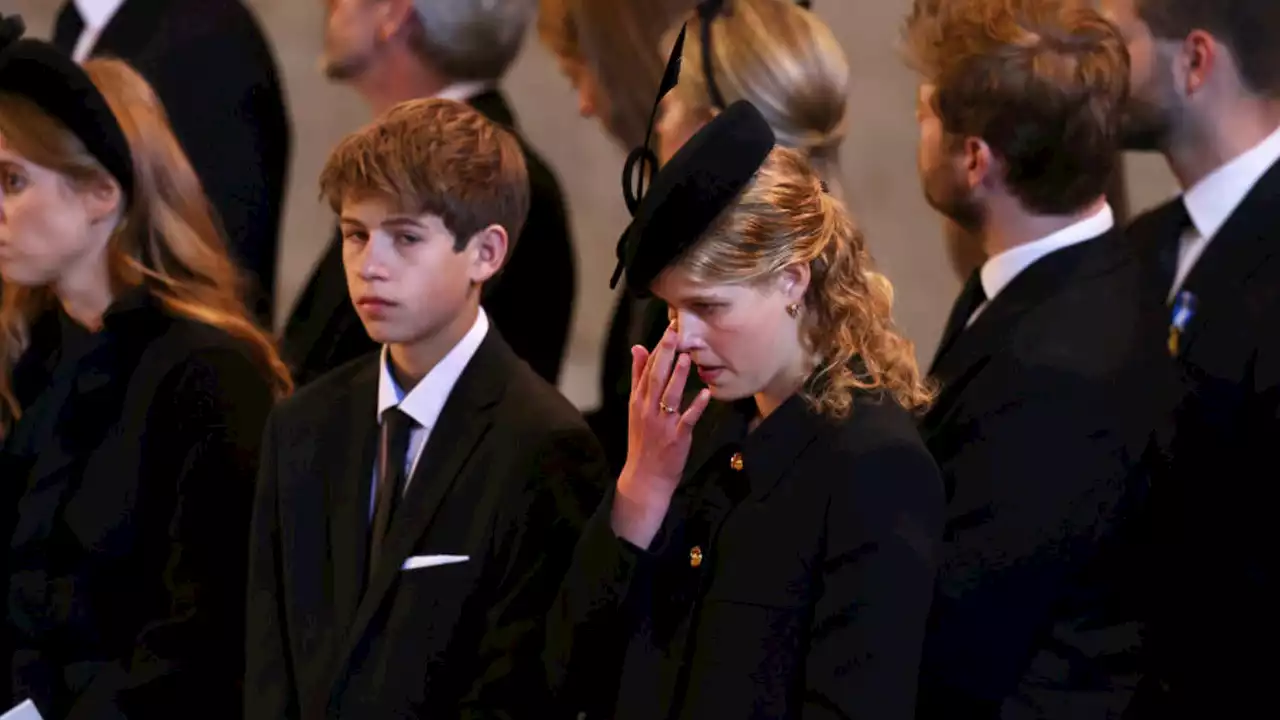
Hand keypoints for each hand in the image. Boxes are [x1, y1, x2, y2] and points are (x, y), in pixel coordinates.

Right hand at [617, 323, 711, 502]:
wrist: (644, 477)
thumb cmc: (642, 439)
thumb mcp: (635, 406)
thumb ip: (637, 376)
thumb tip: (637, 347)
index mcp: (638, 400)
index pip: (646, 369)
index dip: (657, 348)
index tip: (668, 328)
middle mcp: (648, 409)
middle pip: (655, 377)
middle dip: (665, 354)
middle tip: (674, 332)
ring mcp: (662, 424)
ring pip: (669, 396)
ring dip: (678, 376)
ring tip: (687, 357)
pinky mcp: (676, 438)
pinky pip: (687, 419)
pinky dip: (696, 407)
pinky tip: (706, 394)